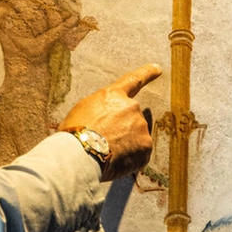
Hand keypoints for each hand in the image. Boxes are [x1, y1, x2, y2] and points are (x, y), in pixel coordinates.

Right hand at [58, 64, 160, 180]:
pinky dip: (130, 159)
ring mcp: (140, 127)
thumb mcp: (82, 111)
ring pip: (135, 138)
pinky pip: (139, 154)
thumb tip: (107, 121)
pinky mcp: (145, 146)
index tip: (158, 69)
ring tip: (105, 154)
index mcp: (113, 95)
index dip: (147, 73)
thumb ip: (101, 110)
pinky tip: (114, 162)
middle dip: (122, 130)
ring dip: (125, 145)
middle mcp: (131, 107)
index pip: (133, 80)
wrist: (79, 153)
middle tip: (104, 143)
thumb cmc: (74, 133)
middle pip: (131, 119)